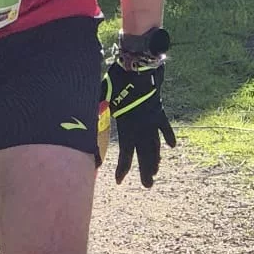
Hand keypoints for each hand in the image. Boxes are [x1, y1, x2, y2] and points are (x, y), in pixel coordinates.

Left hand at [103, 27, 174, 186]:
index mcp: (127, 125)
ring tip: (155, 171)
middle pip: (145, 154)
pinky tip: (172, 146)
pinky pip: (164, 126)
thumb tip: (81, 122)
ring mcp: (152, 119)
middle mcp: (141, 126)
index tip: (119, 181)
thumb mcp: (103, 96)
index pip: (125, 153)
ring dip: (155, 159)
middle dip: (145, 171)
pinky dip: (167, 135)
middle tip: (147, 185)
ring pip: (155, 144)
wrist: (137, 67)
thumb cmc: (117, 80)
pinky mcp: (159, 110)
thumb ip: (96, 110)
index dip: (122, 168)